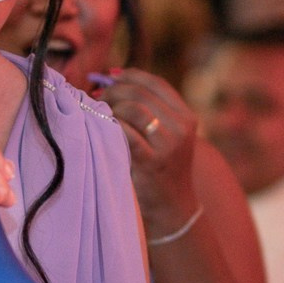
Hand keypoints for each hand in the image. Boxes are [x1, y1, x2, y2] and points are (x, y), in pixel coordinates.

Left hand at [94, 69, 200, 233]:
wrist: (173, 207)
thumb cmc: (162, 168)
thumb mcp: (167, 135)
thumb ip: (148, 109)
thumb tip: (109, 78)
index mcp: (186, 116)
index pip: (156, 84)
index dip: (130, 75)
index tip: (110, 77)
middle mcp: (181, 127)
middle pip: (141, 94)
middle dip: (114, 91)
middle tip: (97, 97)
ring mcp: (169, 144)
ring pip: (134, 109)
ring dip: (111, 107)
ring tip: (99, 114)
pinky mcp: (152, 161)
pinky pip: (125, 132)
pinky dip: (110, 125)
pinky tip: (102, 128)